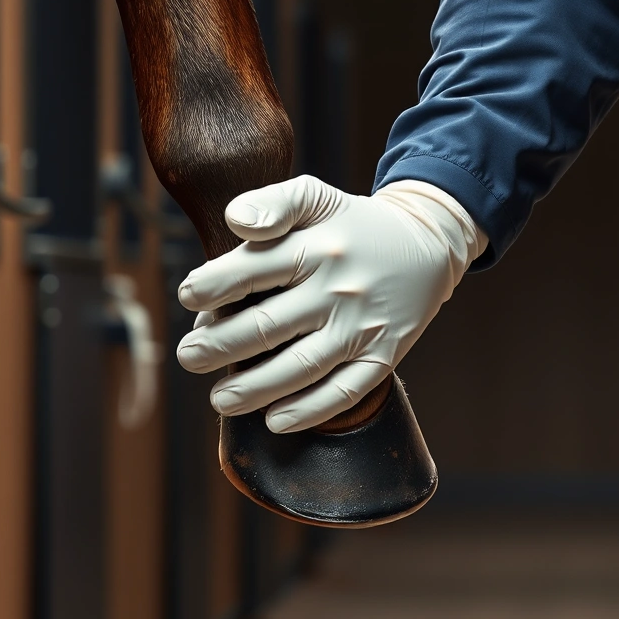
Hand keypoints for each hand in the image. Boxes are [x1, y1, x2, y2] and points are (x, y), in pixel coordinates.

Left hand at [175, 176, 485, 432]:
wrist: (429, 245)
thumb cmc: (353, 225)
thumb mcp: (317, 197)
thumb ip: (273, 202)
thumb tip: (234, 221)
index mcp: (316, 247)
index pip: (253, 269)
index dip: (213, 286)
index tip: (189, 297)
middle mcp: (338, 289)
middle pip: (268, 326)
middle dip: (219, 346)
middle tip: (189, 356)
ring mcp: (362, 327)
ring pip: (300, 367)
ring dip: (254, 389)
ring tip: (220, 398)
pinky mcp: (383, 355)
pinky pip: (345, 391)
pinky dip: (310, 410)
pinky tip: (276, 421)